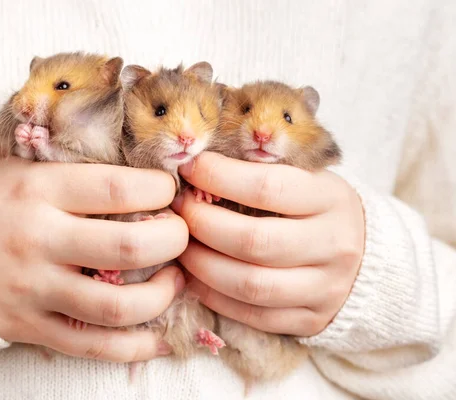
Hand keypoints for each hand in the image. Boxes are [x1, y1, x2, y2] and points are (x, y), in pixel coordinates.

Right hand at [0, 135, 187, 361]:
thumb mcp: (7, 149)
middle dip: (174, 240)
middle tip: (181, 232)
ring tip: (176, 278)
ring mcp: (35, 289)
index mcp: (36, 189)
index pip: (118, 189)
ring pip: (117, 306)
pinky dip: (136, 348)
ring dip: (163, 295)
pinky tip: (159, 337)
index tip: (169, 189)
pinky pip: (93, 347)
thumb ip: (57, 132)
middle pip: (128, 246)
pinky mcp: (32, 326)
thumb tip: (115, 105)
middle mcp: (37, 240)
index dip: (161, 189)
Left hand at [171, 151, 364, 335]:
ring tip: (182, 247)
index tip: (189, 169)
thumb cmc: (318, 209)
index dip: (219, 177)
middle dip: (204, 225)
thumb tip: (195, 168)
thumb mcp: (304, 179)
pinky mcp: (310, 320)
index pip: (267, 187)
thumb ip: (259, 173)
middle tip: (180, 211)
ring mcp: (325, 288)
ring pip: (251, 285)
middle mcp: (334, 245)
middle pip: (255, 241)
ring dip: (203, 265)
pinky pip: (254, 316)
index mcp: (331, 199)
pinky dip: (215, 297)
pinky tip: (196, 277)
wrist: (366, 257)